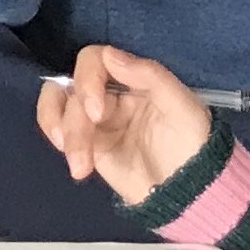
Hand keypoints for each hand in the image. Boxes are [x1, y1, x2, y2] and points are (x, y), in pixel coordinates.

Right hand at [36, 43, 214, 206]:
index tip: (97, 110)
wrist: (189, 194)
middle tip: (91, 139)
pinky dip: (57, 138)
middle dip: (75, 114)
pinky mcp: (88, 144)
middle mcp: (111, 94)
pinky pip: (57, 128)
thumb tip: (108, 55)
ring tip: (81, 165)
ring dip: (65, 133)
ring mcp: (96, 119)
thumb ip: (150, 75)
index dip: (88, 79)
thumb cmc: (192, 146)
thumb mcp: (183, 107)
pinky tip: (77, 164)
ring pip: (60, 108)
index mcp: (134, 79)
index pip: (96, 61)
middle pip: (73, 86)